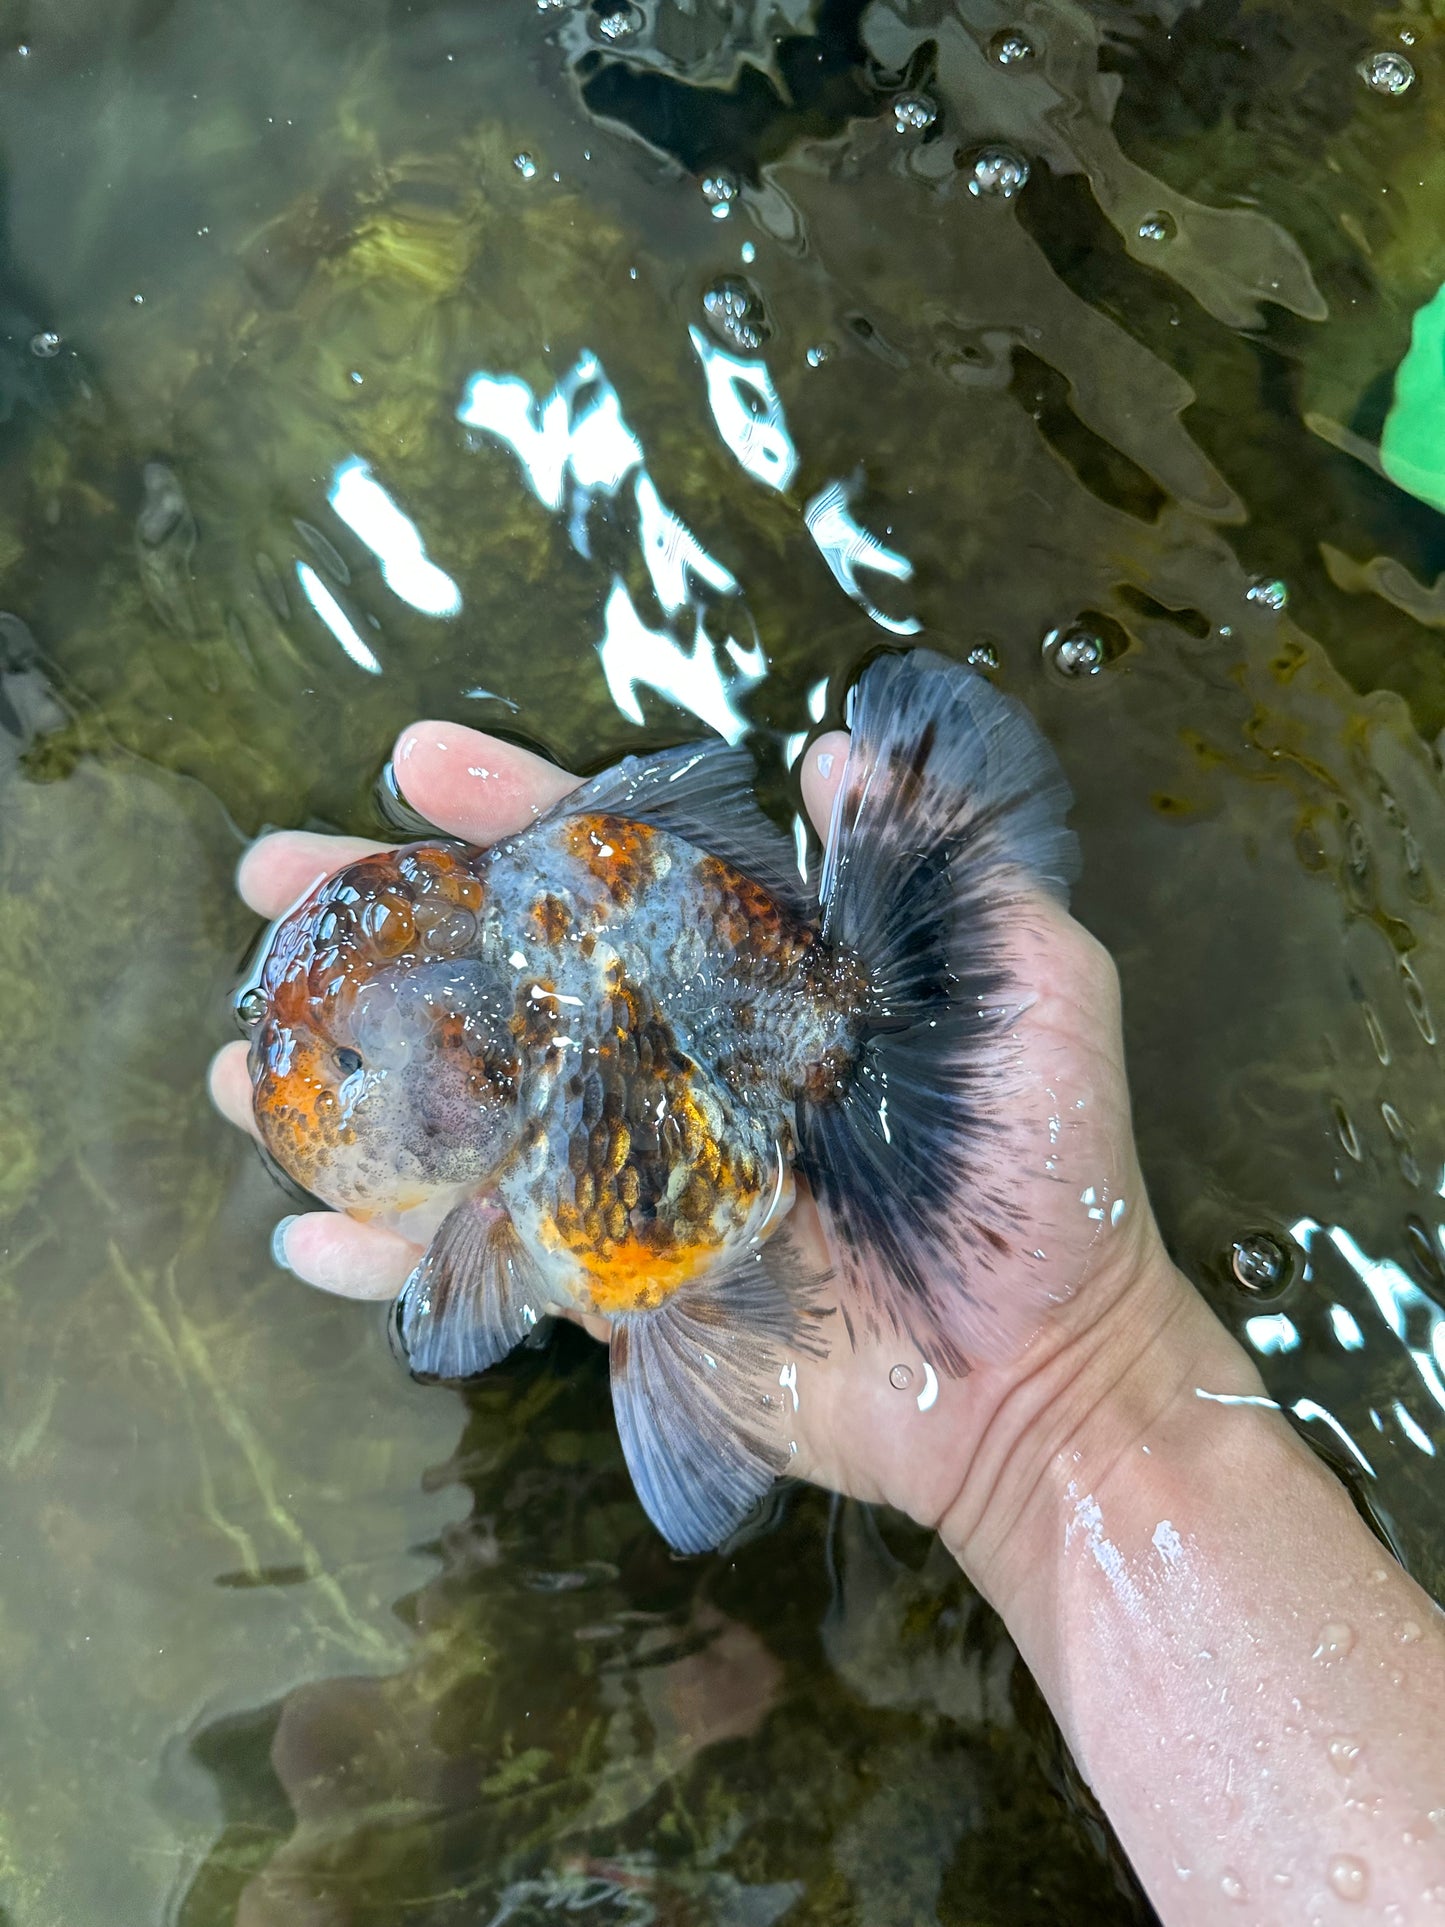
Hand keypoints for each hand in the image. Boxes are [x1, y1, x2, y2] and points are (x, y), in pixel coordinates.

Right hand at [210, 713, 1213, 1597]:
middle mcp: (673, 1060)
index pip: (612, 869)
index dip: (515, 809)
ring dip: (346, 1087)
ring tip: (241, 1062)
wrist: (1047, 1374)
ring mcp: (633, 1176)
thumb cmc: (1048, 1173)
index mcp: (752, 976)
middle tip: (267, 882)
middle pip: (502, 973)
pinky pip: (485, 1265)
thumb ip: (942, 862)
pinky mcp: (620, 1289)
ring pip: (465, 1113)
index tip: (418, 762)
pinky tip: (305, 1235)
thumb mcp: (1033, 981)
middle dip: (379, 921)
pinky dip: (393, 1257)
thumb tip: (843, 743)